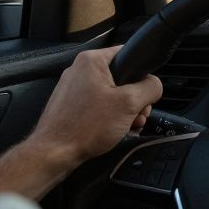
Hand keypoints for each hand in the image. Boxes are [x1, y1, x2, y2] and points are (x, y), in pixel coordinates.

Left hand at [27, 45, 162, 165]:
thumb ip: (150, 88)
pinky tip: (115, 132)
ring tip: (126, 127)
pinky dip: (110, 118)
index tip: (145, 94)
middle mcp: (80, 70)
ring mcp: (73, 88)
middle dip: (135, 100)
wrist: (54, 153)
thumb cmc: (86, 127)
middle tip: (137, 116)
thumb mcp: (129, 104)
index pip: (128, 54)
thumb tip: (155, 85)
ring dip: (125, 112)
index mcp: (92, 61)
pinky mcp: (70, 106)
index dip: (142, 75)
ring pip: (111, 95)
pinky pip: (98, 106)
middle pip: (121, 78)